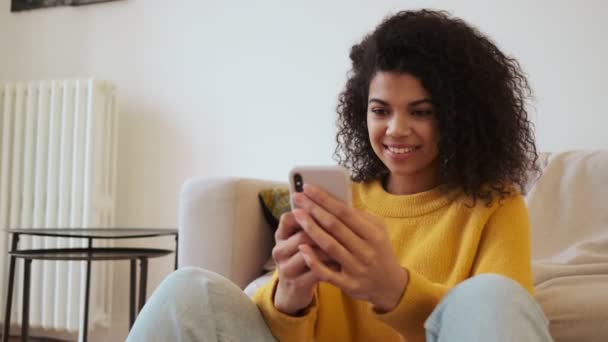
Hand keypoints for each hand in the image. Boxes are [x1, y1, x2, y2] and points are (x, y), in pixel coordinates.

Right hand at [272, 212, 334, 314]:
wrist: (292, 290)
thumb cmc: (301, 258)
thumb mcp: (298, 240)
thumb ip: (310, 224)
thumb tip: (334, 203)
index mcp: (280, 236)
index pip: (288, 218)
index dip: (306, 212)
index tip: (324, 205)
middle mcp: (280, 251)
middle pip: (302, 235)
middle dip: (324, 229)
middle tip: (344, 222)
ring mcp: (288, 269)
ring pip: (310, 253)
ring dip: (330, 246)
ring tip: (347, 239)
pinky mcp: (298, 283)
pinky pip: (317, 271)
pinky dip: (331, 263)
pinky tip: (342, 258)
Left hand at [292, 184, 408, 311]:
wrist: (390, 285)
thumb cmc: (379, 251)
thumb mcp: (378, 231)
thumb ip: (360, 216)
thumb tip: (335, 200)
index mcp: (373, 234)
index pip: (345, 212)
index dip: (325, 199)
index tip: (308, 188)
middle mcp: (365, 251)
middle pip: (334, 226)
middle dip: (313, 209)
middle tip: (297, 198)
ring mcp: (356, 268)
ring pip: (329, 246)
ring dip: (310, 229)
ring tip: (296, 215)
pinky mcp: (348, 284)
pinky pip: (327, 273)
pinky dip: (313, 260)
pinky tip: (301, 248)